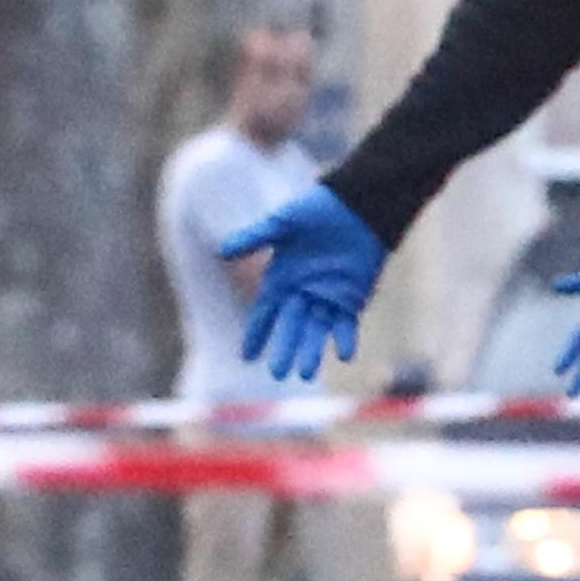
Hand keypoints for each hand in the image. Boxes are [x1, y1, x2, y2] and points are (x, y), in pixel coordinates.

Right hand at [216, 187, 383, 382]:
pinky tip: (344, 355)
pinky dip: (346, 338)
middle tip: (278, 374)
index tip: (247, 356)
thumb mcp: (281, 224)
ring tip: (307, 373)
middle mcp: (302, 294)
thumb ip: (254, 237)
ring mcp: (329, 297)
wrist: (357, 206)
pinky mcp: (353, 297)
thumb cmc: (316, 211)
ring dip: (313, 351)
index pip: (266, 313)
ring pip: (318, 332)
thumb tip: (222, 251)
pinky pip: (347, 324)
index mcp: (281, 279)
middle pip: (291, 328)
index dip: (257, 334)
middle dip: (284, 350)